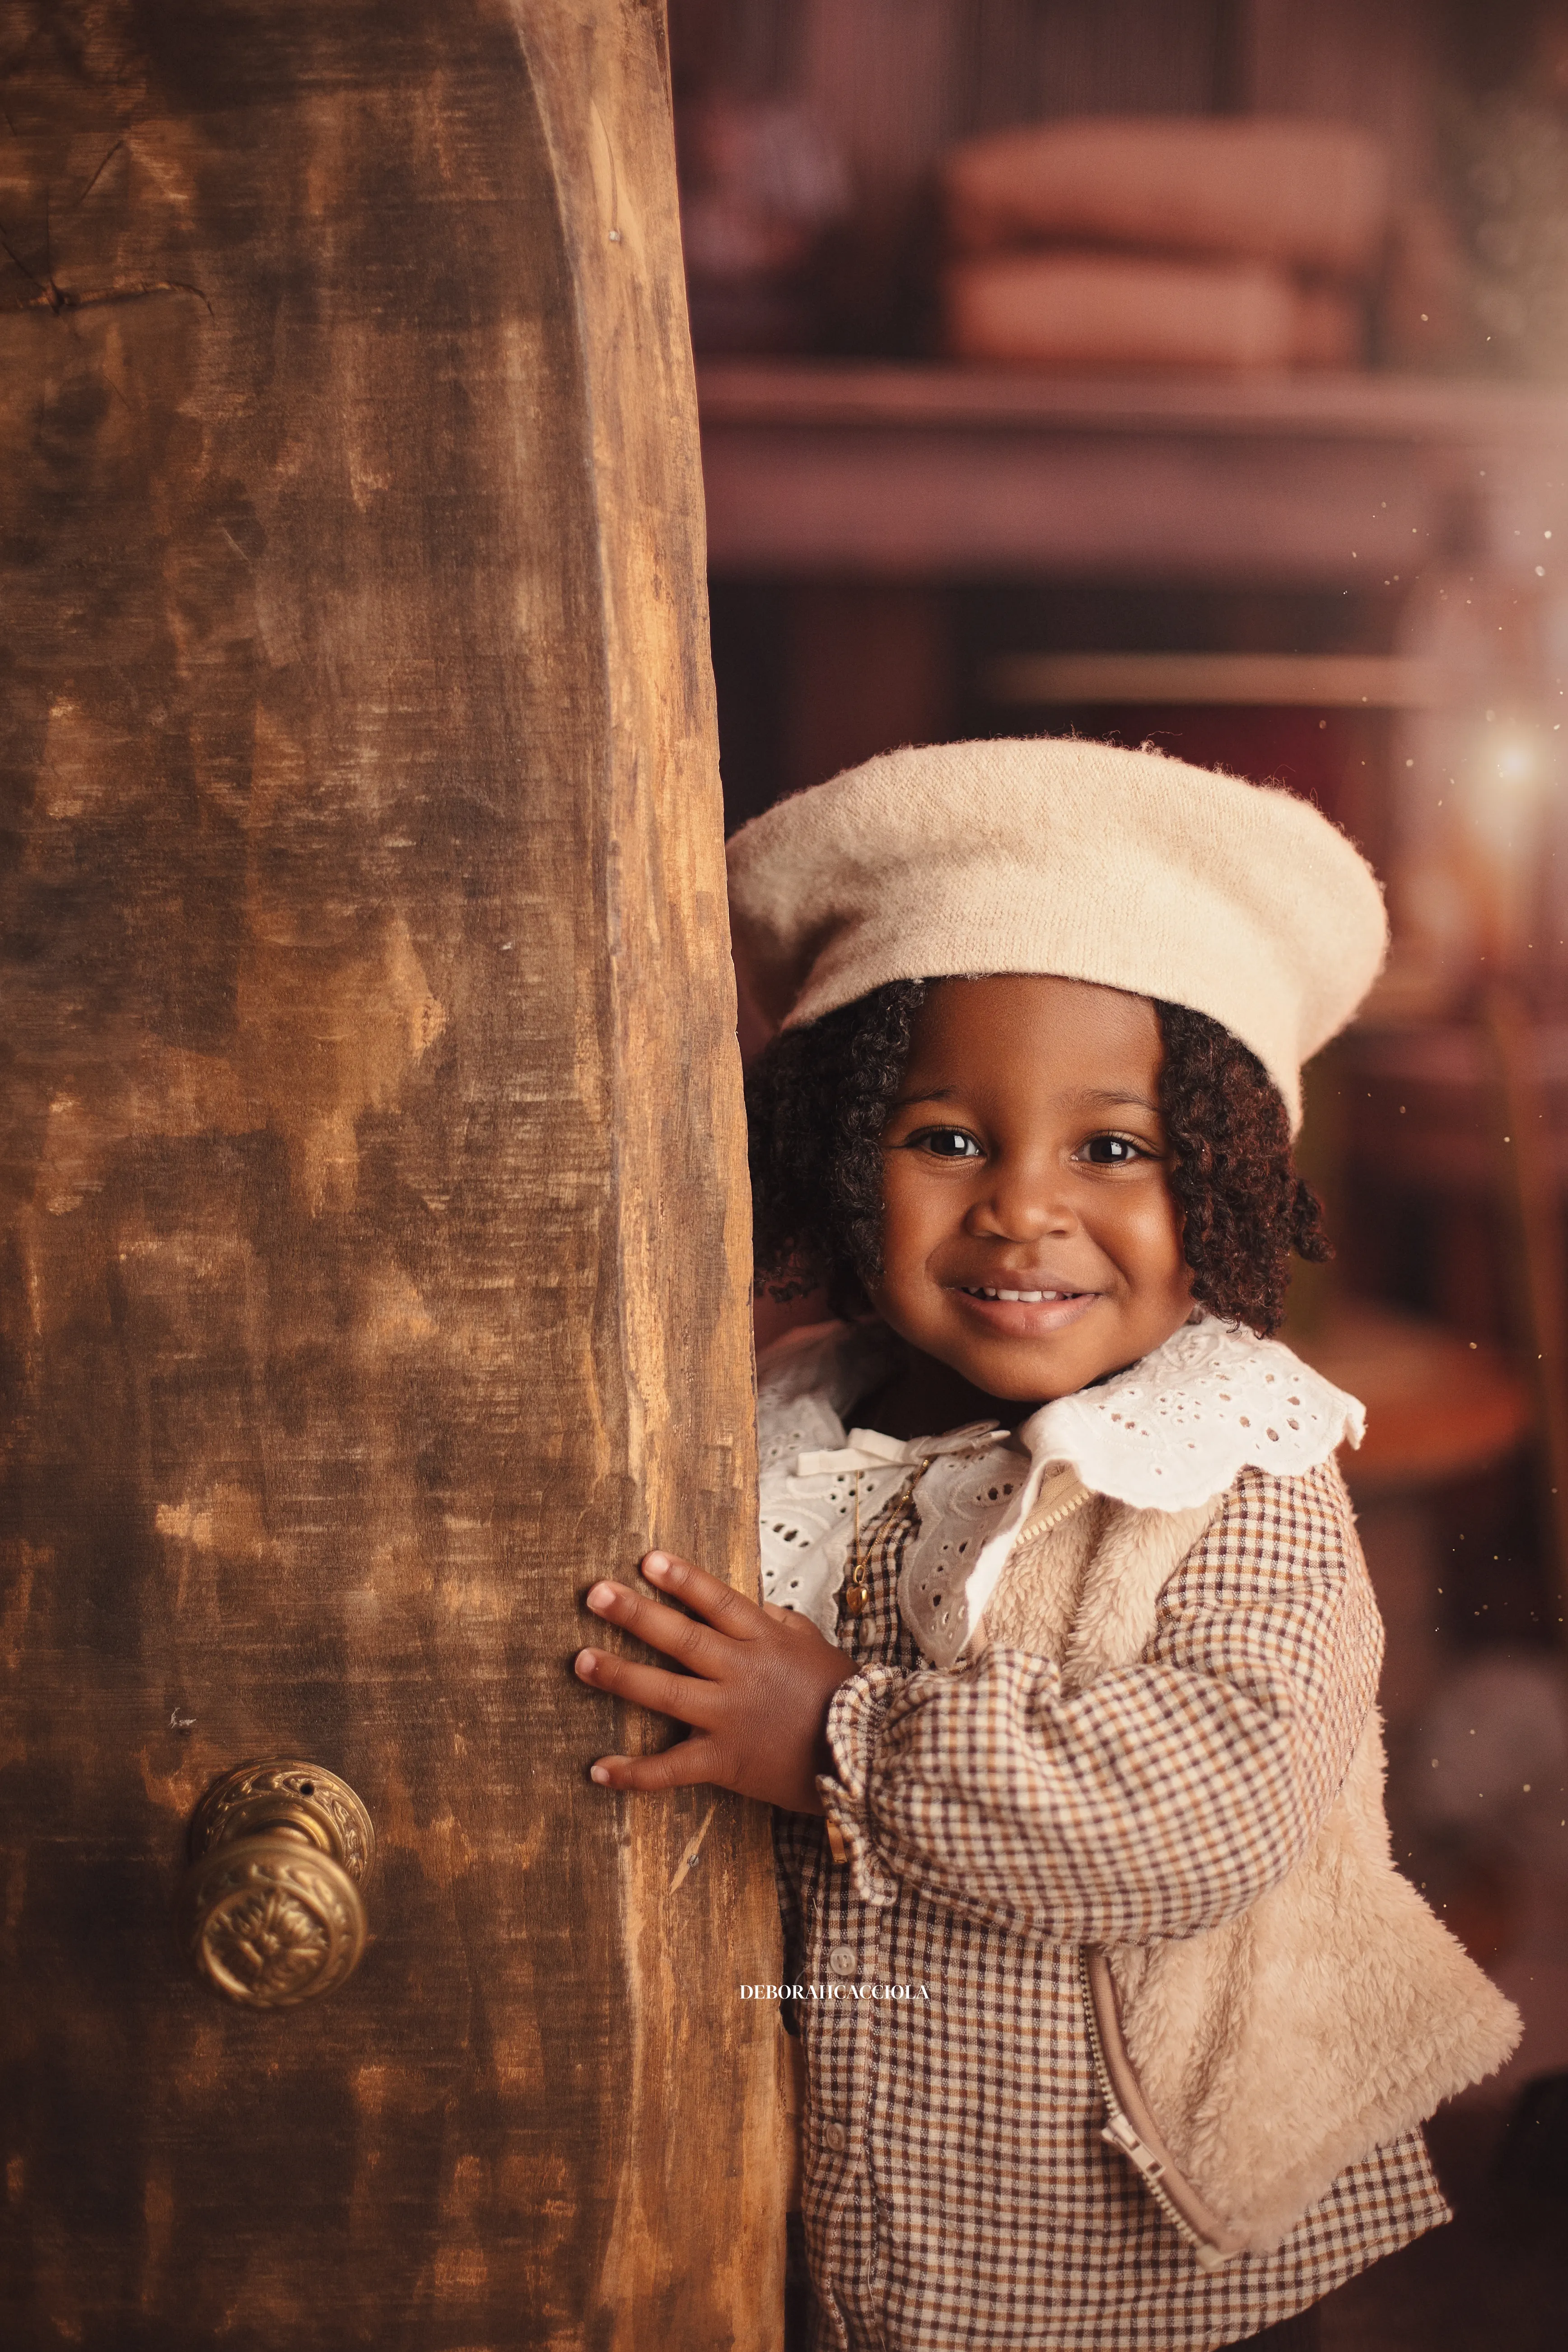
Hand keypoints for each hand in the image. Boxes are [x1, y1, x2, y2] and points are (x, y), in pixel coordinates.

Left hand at [574, 1550, 858, 1812]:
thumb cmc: (839, 1696)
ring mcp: (731, 1717)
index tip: (646, 1559)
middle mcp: (743, 1673)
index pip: (718, 1601)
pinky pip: (672, 1768)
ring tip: (581, 1660)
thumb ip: (778, 1622)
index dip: (682, 1579)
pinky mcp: (725, 1762)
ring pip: (667, 1693)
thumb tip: (751, 1603)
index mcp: (765, 1640)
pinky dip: (634, 1772)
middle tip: (595, 1595)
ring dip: (620, 1676)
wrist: (866, 1756)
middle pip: (683, 1639)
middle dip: (636, 1615)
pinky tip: (598, 1770)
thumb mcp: (813, 1645)